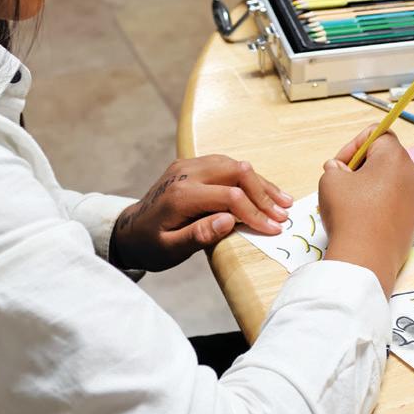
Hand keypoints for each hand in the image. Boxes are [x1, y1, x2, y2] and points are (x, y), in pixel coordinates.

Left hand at [110, 155, 293, 271]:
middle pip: (236, 172)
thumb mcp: (170, 250)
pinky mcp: (192, 165)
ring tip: (282, 202)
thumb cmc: (150, 245)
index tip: (274, 230)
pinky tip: (262, 190)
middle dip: (263, 195)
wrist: (130, 229)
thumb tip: (230, 221)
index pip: (230, 197)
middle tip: (283, 215)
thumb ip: (199, 235)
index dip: (255, 213)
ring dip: (260, 184)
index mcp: (181, 195)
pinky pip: (226, 164)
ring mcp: (189, 165)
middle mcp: (186, 173)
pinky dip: (247, 177)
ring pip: (234, 165)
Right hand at [318, 126, 413, 295]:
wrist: (366, 259)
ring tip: (350, 202)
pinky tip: (362, 218)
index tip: (340, 165)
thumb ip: (335, 167)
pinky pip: (395, 200)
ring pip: (390, 180)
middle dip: (361, 165)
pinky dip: (379, 203)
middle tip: (342, 181)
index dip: (354, 145)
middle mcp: (412, 174)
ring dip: (370, 184)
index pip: (377, 134)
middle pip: (385, 157)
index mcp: (395, 157)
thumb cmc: (349, 214)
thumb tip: (339, 170)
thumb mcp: (330, 180)